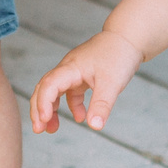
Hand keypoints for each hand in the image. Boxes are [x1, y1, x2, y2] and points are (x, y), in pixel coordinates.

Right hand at [30, 29, 144, 133]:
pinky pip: (71, 92)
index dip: (43, 103)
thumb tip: (94, 126)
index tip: (44, 120)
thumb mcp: (112, 83)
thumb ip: (101, 105)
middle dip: (38, 109)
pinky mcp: (84, 75)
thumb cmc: (119, 55)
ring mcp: (75, 71)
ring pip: (55, 91)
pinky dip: (72, 105)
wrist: (129, 37)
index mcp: (71, 68)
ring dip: (51, 109)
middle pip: (44, 88)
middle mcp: (68, 68)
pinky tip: (79, 117)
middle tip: (38, 129)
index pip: (49, 85)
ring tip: (51, 129)